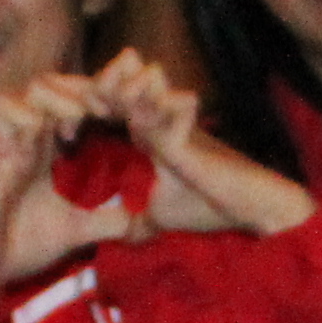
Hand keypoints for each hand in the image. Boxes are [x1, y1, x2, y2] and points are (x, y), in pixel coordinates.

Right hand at [0, 76, 142, 309]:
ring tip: (64, 135)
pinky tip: (18, 158)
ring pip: (3, 105)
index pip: (62, 103)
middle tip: (98, 113)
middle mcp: (15, 145)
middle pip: (36, 89)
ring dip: (34, 113)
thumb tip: (138, 223)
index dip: (88, 97)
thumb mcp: (73, 231)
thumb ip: (104, 221)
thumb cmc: (21, 246)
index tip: (116, 112)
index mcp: (40, 150)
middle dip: (69, 94)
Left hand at [88, 49, 312, 235]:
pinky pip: (165, 111)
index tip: (67, 118)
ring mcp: (179, 124)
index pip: (118, 107)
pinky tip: (121, 113)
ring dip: (121, 88)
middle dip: (102, 84)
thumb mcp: (162, 216)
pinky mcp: (191, 136)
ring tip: (96, 99)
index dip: (93, 104)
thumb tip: (122, 238)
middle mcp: (165, 121)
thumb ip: (140, 221)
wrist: (254, 208)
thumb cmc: (213, 207)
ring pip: (146, 87)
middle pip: (128, 84)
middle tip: (80, 95)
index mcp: (155, 135)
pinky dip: (144, 107)